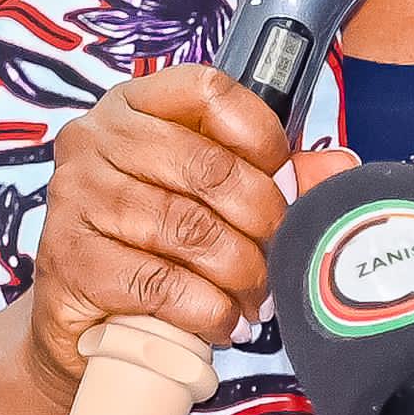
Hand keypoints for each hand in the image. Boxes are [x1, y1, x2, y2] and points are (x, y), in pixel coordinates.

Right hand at [14, 65, 297, 404]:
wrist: (82, 324)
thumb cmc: (151, 248)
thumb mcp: (208, 202)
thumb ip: (272, 177)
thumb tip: (342, 165)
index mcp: (133, 106)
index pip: (209, 90)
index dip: (262, 136)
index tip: (284, 180)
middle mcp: (94, 139)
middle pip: (208, 165)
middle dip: (262, 219)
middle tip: (278, 256)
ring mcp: (76, 197)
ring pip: (189, 229)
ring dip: (240, 273)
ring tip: (256, 298)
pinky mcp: (71, 259)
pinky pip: (161, 283)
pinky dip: (207, 309)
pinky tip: (222, 321)